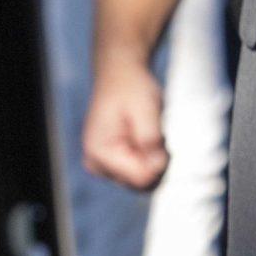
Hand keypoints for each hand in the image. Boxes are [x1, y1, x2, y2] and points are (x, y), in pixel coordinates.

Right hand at [82, 49, 167, 190]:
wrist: (120, 73)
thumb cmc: (131, 88)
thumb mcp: (144, 109)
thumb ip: (150, 140)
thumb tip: (157, 166)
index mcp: (99, 152)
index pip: (140, 178)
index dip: (158, 161)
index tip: (160, 139)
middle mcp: (96, 164)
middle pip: (140, 182)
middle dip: (154, 159)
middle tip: (154, 131)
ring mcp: (102, 165)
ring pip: (141, 178)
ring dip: (152, 157)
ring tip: (148, 131)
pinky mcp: (111, 162)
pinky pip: (138, 170)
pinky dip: (147, 155)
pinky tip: (144, 136)